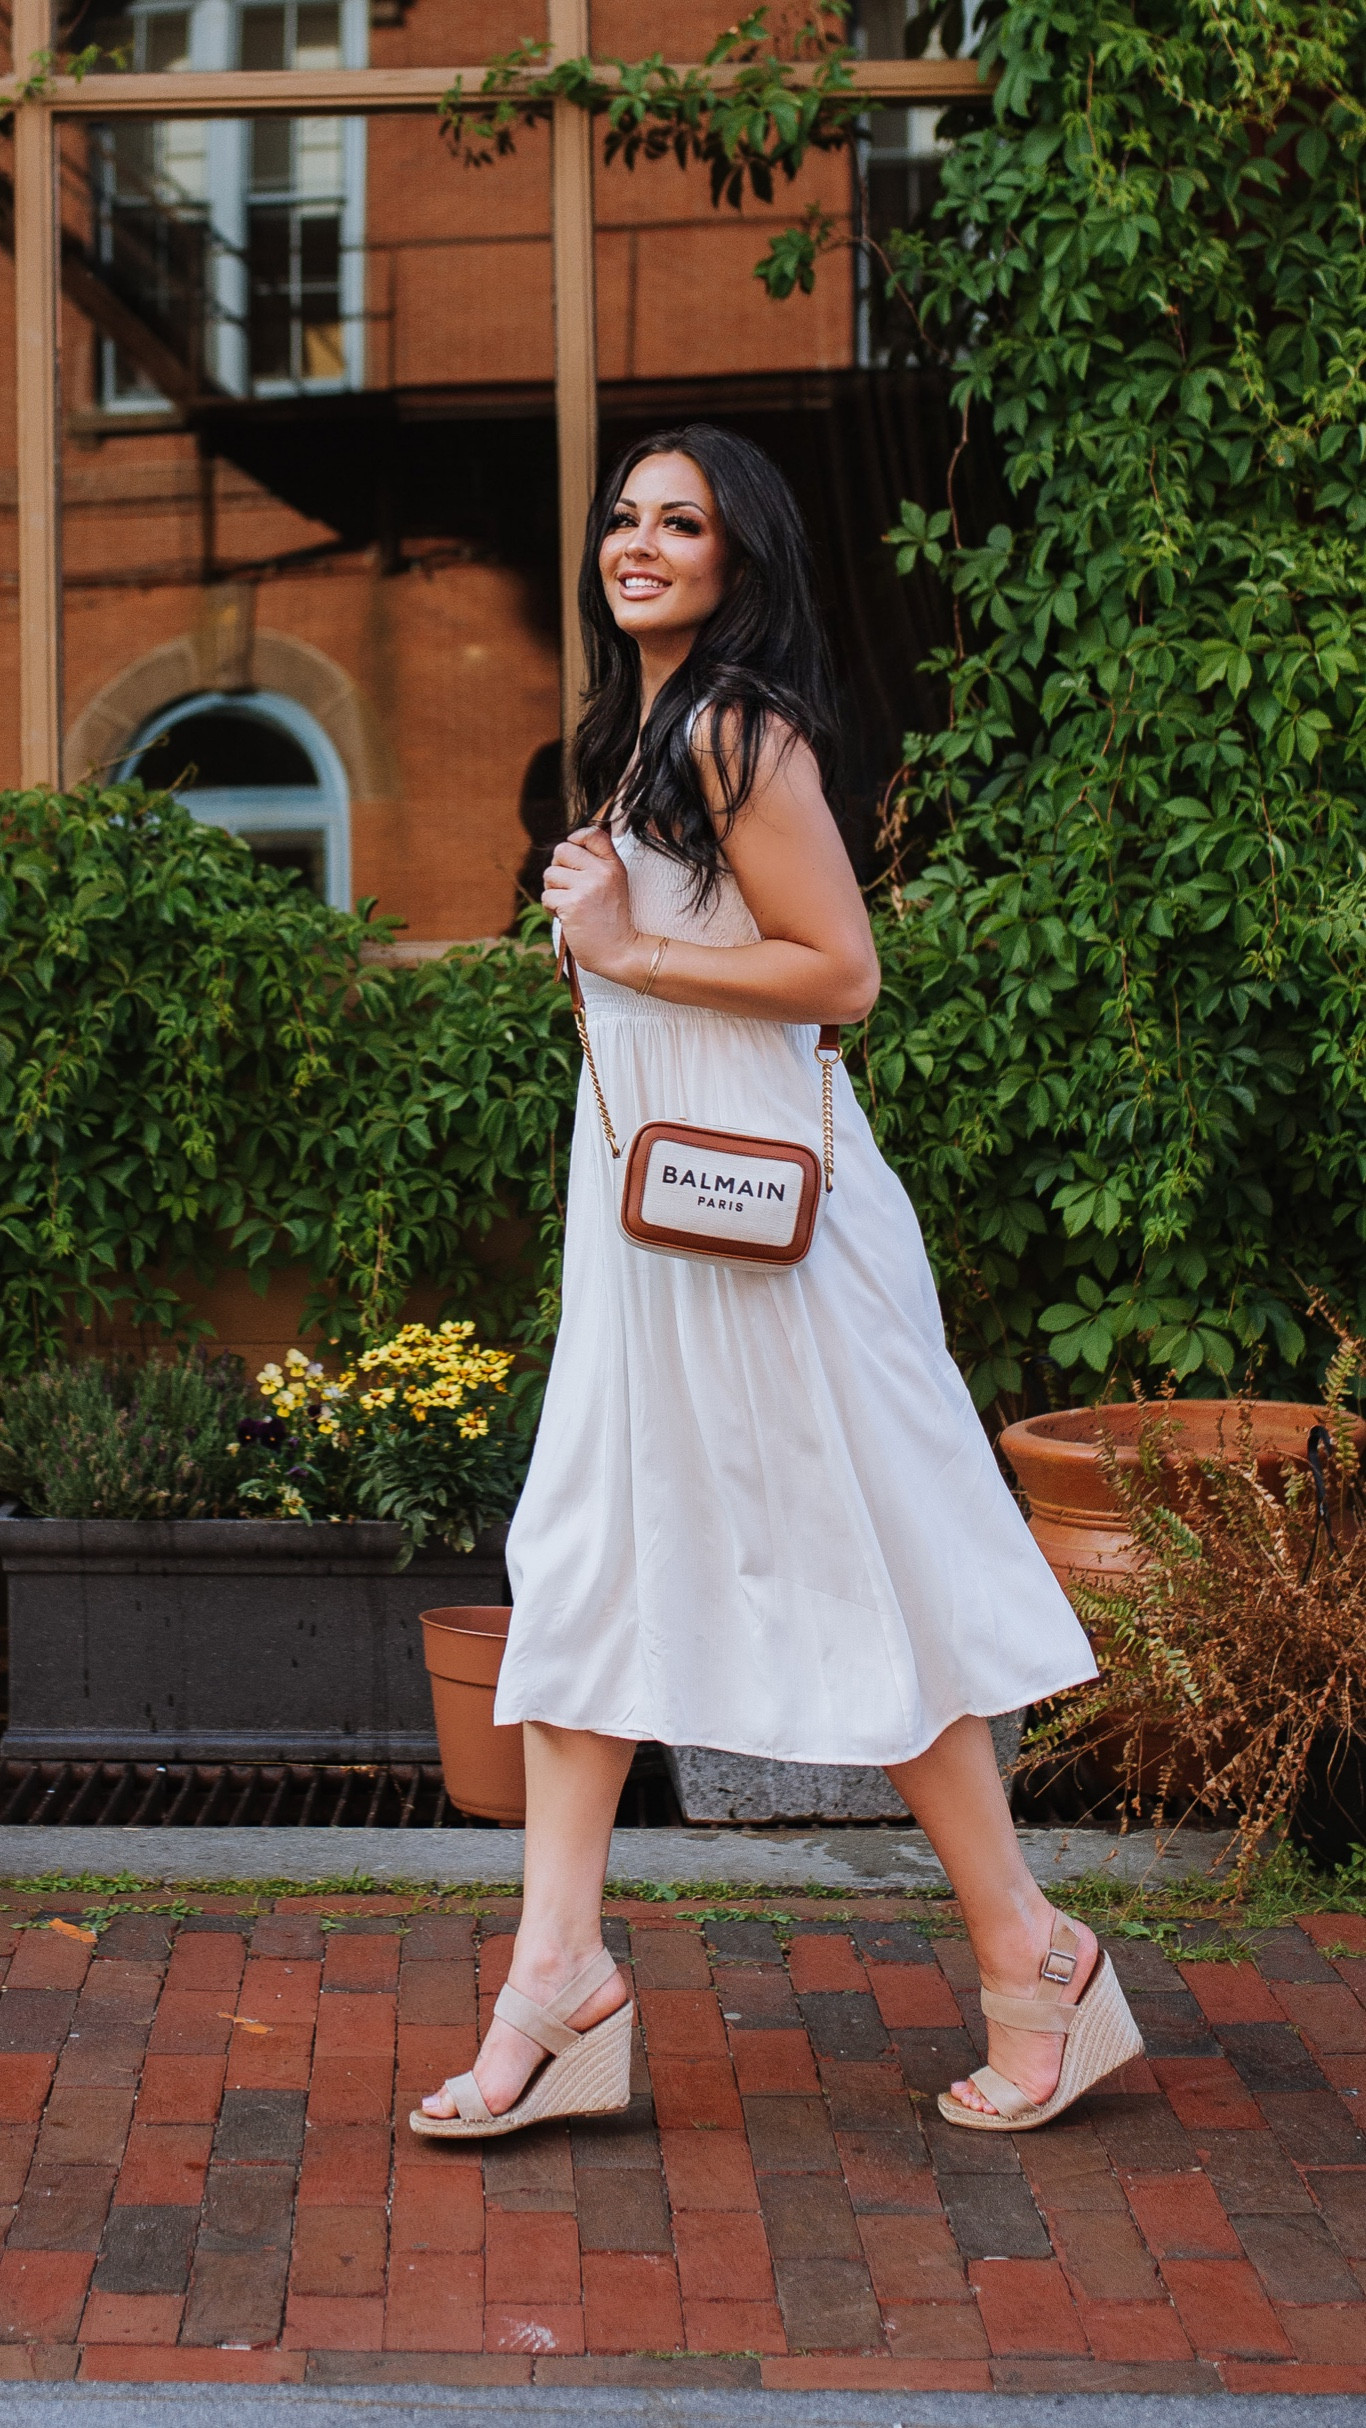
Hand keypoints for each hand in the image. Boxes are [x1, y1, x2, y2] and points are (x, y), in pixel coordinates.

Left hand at [542, 827, 643, 984]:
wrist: (619, 952)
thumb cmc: (611, 921)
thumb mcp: (613, 885)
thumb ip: (596, 864)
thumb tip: (569, 846)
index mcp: (614, 865)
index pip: (593, 834)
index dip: (576, 839)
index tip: (573, 857)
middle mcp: (602, 872)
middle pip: (562, 850)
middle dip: (557, 868)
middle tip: (567, 887)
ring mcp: (587, 887)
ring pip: (550, 874)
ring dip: (553, 891)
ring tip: (568, 905)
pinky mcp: (572, 904)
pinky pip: (547, 897)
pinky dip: (551, 909)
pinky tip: (566, 918)